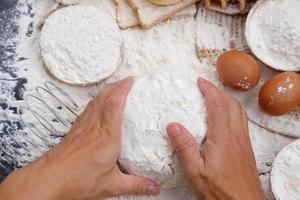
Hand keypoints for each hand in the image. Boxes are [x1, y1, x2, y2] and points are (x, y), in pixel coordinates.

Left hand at [0, 77, 159, 199]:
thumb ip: (136, 185)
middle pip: (104, 98)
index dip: (123, 90)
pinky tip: (96, 105)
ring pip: (95, 102)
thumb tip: (153, 187)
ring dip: (105, 91)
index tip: (130, 81)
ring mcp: (83, 127)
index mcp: (107, 137)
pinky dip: (95, 102)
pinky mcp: (75, 130)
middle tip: (125, 80)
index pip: (115, 105)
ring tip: (113, 88)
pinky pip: (87, 109)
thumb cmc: (76, 180)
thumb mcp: (112, 185)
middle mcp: (94, 127)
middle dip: (116, 85)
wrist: (49, 180)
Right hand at [167, 78, 263, 199]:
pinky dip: (233, 111)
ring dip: (227, 100)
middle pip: (231, 104)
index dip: (209, 90)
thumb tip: (173, 125)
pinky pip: (241, 122)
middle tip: (206, 87)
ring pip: (239, 112)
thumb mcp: (195, 171)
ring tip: (215, 98)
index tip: (200, 82)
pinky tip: (225, 119)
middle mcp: (236, 136)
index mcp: (222, 137)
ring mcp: (243, 142)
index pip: (218, 105)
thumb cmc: (220, 191)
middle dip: (218, 91)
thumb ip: (184, 147)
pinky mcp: (246, 149)